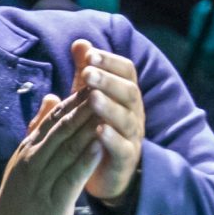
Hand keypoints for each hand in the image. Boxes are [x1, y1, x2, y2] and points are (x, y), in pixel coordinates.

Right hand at [0, 92, 104, 214]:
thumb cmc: (21, 191)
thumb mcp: (25, 157)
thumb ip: (40, 128)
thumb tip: (52, 96)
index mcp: (28, 148)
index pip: (54, 117)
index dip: (75, 98)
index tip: (95, 80)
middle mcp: (33, 161)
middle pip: (62, 128)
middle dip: (85, 106)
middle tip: (105, 85)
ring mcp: (42, 181)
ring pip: (68, 149)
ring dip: (88, 128)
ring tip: (108, 108)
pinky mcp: (53, 202)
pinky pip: (71, 178)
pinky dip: (85, 161)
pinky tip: (100, 147)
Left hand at [70, 40, 144, 205]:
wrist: (103, 172)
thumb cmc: (94, 128)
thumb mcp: (87, 97)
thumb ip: (85, 72)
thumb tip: (80, 42)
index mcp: (126, 94)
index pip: (126, 71)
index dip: (110, 61)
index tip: (89, 55)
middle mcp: (134, 111)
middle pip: (127, 91)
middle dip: (108, 80)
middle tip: (86, 72)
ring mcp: (132, 135)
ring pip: (126, 117)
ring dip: (109, 106)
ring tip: (91, 97)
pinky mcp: (126, 158)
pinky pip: (123, 147)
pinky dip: (112, 138)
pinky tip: (98, 131)